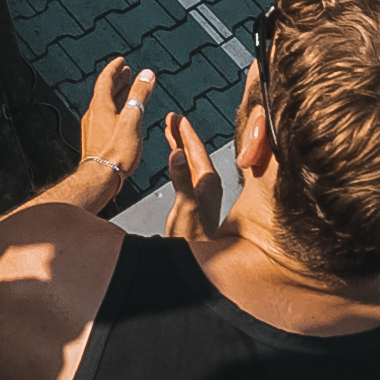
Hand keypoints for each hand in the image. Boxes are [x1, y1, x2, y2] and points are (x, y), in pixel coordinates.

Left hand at [80, 57, 156, 184]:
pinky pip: (105, 117)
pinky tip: (122, 117)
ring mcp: (93, 128)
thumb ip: (139, 95)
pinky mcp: (96, 140)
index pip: (105, 79)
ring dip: (116, 94)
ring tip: (127, 90)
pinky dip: (115, 109)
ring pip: (105, 104)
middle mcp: (93, 114)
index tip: (121, 61)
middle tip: (127, 73)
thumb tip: (146, 74)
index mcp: (100, 106)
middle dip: (117, 80)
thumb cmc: (116, 152)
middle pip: (104, 90)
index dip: (114, 68)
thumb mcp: (132, 119)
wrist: (101, 178)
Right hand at [162, 112, 224, 241]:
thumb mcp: (185, 205)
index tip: (178, 118)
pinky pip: (186, 172)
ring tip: (170, 132)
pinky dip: (179, 161)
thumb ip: (181, 179)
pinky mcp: (194, 201)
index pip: (197, 150)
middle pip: (195, 152)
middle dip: (182, 135)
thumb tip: (178, 152)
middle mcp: (208, 186)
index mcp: (209, 182)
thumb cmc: (193, 237)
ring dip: (180, 146)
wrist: (196, 261)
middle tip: (171, 119)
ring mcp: (202, 193)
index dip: (187, 133)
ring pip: (190, 162)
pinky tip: (174, 159)